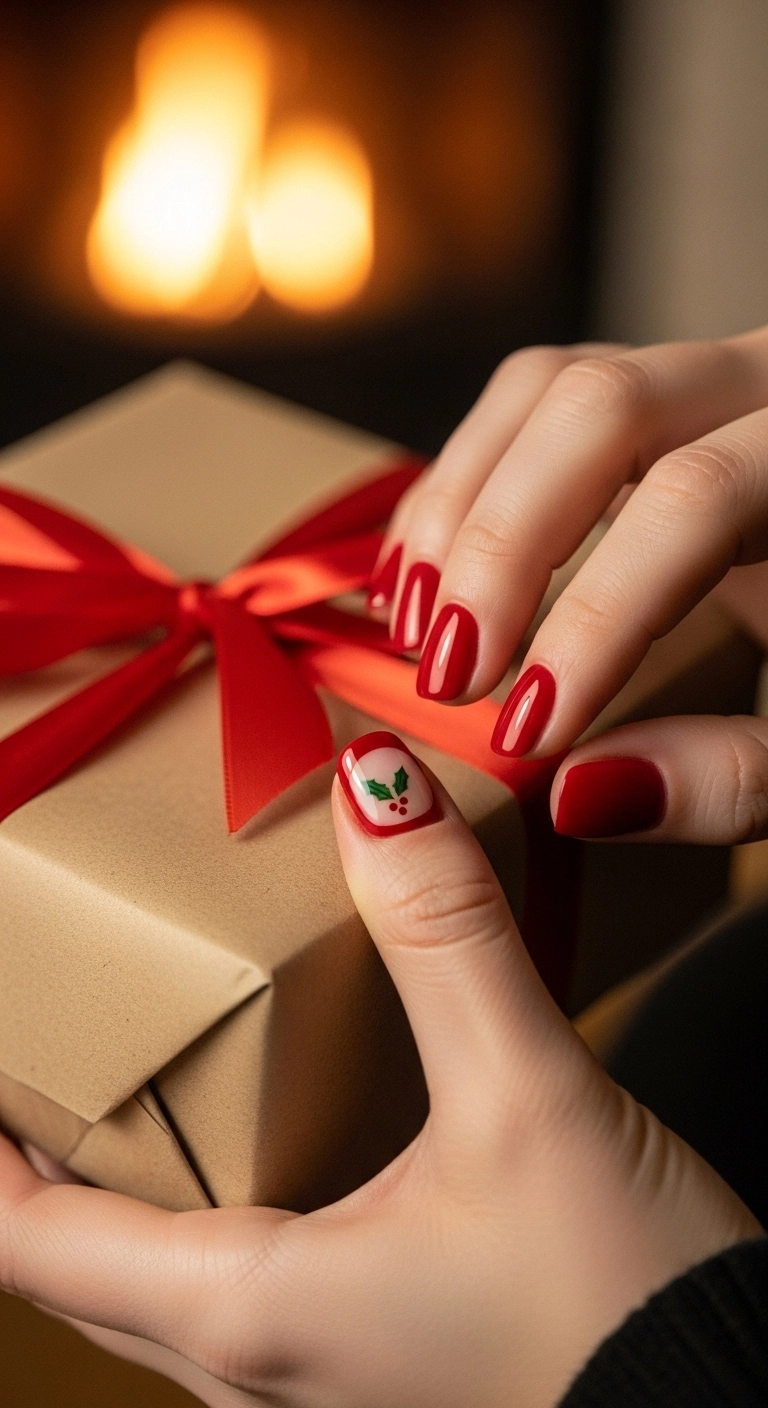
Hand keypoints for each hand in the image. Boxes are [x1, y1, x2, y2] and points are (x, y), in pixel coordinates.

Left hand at [0, 738, 759, 1407]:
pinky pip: (233, 1276)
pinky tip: (262, 1112)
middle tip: (41, 1021)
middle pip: (70, 1251)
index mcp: (244, 1310)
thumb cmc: (626, 1316)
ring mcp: (305, 1373)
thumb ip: (447, 938)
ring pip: (149, 1269)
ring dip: (114, 1170)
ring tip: (129, 1052)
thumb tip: (374, 788)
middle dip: (32, 1142)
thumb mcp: (530, 1100)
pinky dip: (202, 1190)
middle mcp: (249, 1363)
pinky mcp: (364, 1350)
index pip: (19, 1235)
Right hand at [369, 329, 767, 842]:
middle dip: (501, 544)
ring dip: (459, 505)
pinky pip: (529, 403)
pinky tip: (421, 575)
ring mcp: (697, 379)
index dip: (596, 615)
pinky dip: (458, 484)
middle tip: (453, 674)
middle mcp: (762, 385)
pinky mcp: (642, 401)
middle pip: (598, 406)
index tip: (528, 732)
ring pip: (546, 386)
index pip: (694, 501)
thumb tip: (575, 793)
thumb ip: (734, 775)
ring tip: (415, 629)